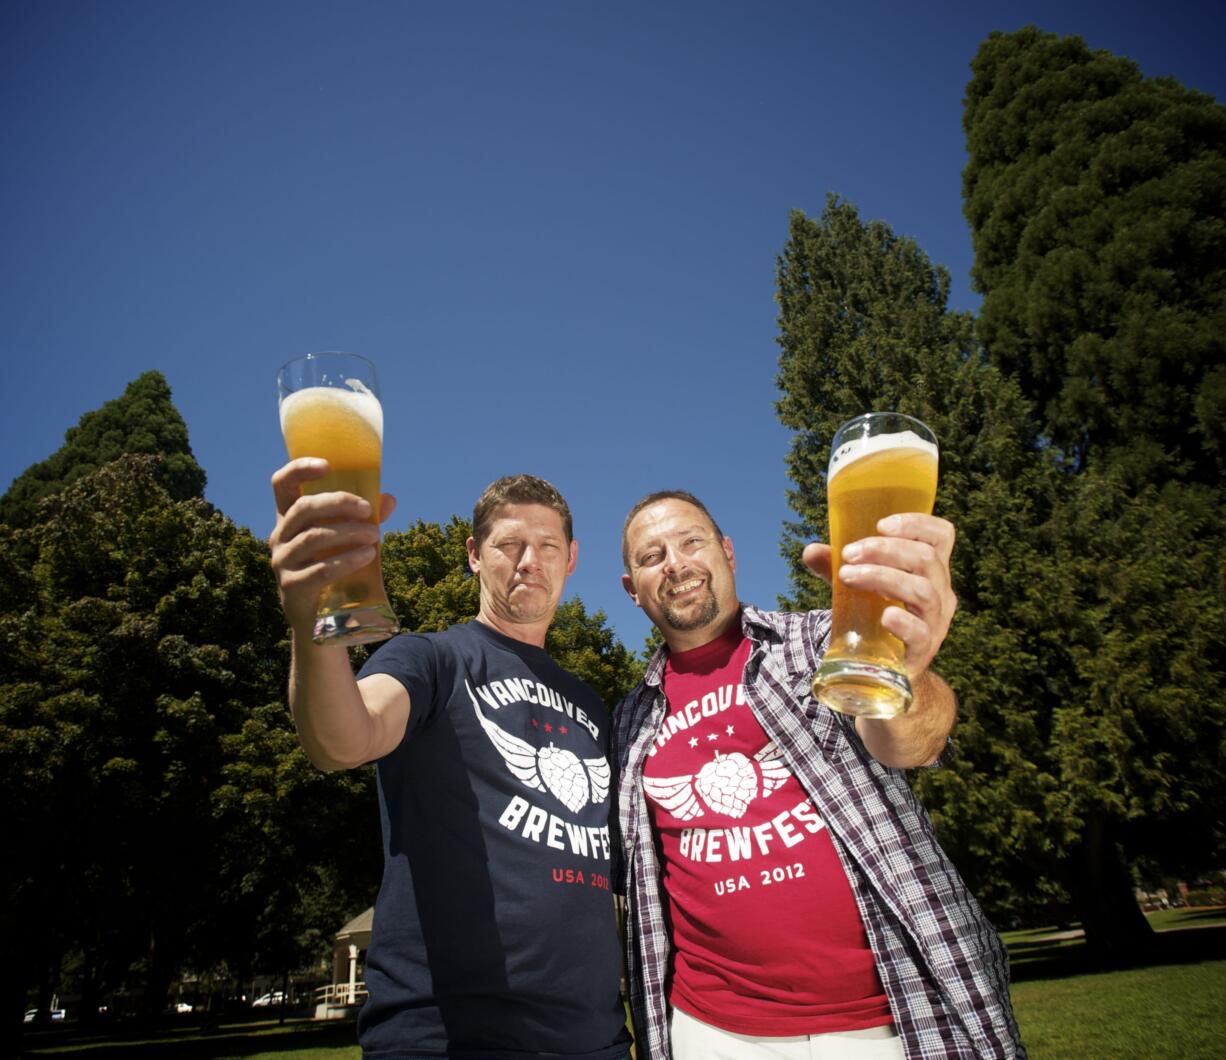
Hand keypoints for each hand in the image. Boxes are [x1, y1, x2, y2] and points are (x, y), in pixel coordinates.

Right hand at [269, 459, 395, 633]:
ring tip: (376, 536)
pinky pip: (320, 570)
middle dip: (339, 503)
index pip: (281, 483)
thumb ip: (364, 519)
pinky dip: (347, 560)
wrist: (318, 619)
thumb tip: (389, 500)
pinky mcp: (292, 587)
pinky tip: (367, 556)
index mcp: (288, 518)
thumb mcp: (346, 540)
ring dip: (349, 532)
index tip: (327, 465)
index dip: (300, 469)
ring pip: (314, 538)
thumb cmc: (333, 569)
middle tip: (368, 510)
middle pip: (303, 508)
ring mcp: (282, 562)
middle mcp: (279, 536)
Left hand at [803, 514, 956, 678]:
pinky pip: (921, 633)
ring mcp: (935, 622)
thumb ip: (836, 568)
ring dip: (882, 577)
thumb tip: (811, 551)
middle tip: (848, 555)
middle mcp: (939, 592)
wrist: (887, 670)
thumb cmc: (877, 617)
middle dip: (884, 550)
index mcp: (930, 569)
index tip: (880, 525)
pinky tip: (885, 615)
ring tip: (847, 577)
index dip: (916, 524)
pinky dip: (904, 622)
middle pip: (925, 559)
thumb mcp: (858, 587)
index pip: (940, 536)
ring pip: (922, 591)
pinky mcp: (924, 651)